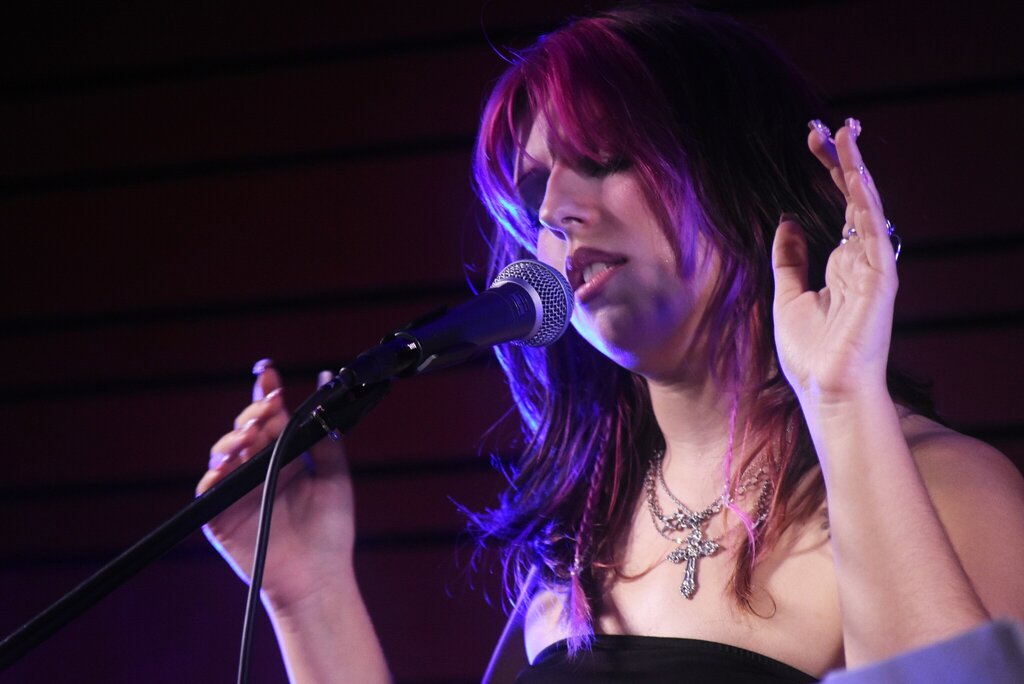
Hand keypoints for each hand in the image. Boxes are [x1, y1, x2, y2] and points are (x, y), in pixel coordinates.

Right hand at [197, 360, 356, 610]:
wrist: (320, 577)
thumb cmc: (331, 531)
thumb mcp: (336, 473)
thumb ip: (328, 433)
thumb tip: (328, 384)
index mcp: (284, 457)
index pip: (270, 417)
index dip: (266, 392)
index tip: (268, 371)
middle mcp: (258, 469)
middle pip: (246, 428)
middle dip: (254, 412)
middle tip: (269, 408)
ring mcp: (238, 491)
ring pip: (224, 452)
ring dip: (234, 437)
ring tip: (251, 432)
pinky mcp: (220, 517)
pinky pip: (209, 490)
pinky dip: (215, 475)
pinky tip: (227, 464)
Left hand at [771, 119, 898, 405]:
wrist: (826, 389)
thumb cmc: (810, 352)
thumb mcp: (788, 295)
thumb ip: (790, 259)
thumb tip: (787, 223)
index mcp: (842, 263)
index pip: (838, 205)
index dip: (827, 172)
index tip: (811, 141)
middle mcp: (861, 259)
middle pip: (853, 198)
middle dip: (840, 160)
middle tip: (824, 126)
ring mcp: (873, 267)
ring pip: (866, 206)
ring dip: (854, 169)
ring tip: (843, 133)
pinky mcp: (880, 278)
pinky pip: (874, 231)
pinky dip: (865, 201)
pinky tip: (855, 173)